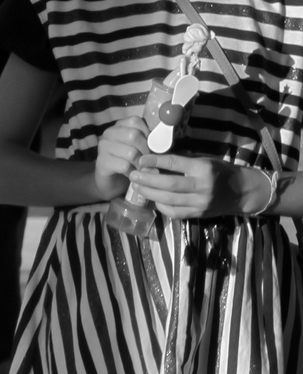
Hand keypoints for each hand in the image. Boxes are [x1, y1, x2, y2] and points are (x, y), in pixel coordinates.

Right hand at [94, 116, 148, 200]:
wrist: (110, 181)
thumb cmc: (128, 161)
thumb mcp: (139, 147)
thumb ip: (148, 139)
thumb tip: (163, 138)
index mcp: (119, 126)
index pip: (135, 121)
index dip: (147, 133)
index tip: (151, 145)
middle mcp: (109, 134)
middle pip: (133, 135)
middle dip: (146, 150)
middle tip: (148, 159)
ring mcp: (103, 148)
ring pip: (130, 152)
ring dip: (140, 163)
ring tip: (141, 168)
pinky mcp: (102, 163)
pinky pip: (124, 166)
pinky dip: (132, 171)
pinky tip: (132, 174)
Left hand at [128, 154, 267, 217]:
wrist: (241, 192)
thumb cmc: (221, 171)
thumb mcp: (205, 160)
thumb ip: (184, 161)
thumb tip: (157, 158)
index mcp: (204, 168)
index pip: (175, 163)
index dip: (156, 161)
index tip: (141, 159)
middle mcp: (201, 186)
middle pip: (168, 184)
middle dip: (147, 180)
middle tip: (133, 175)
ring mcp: (199, 202)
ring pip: (167, 200)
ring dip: (149, 193)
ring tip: (137, 186)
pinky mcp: (196, 214)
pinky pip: (172, 211)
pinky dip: (159, 205)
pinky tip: (152, 198)